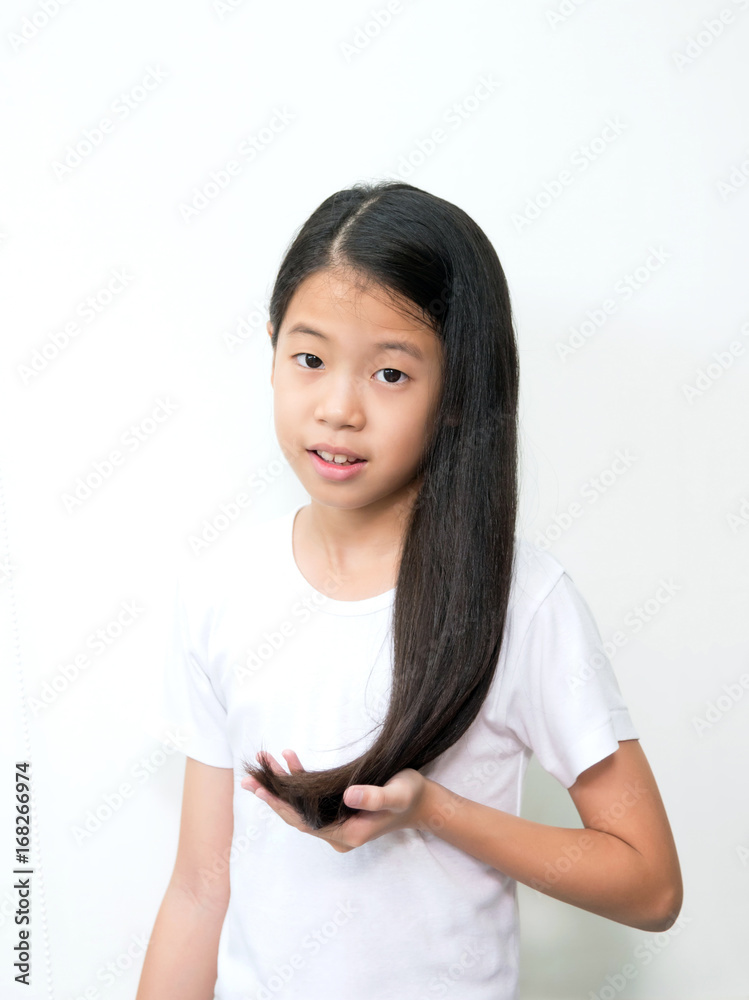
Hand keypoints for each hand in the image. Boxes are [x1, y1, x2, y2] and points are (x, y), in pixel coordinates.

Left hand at [241, 749, 426, 852]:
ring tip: (264, 762)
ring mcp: (335, 823)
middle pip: (295, 815)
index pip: (303, 821)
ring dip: (282, 785)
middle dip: (273, 794)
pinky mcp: (337, 811)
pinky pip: (310, 799)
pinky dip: (298, 781)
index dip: (281, 805)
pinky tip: (290, 760)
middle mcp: (336, 833)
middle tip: (249, 777)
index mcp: (346, 834)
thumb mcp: (396, 795)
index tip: (261, 790)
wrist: (421, 803)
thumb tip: (349, 795)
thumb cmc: (410, 796)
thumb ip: (374, 798)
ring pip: (300, 806)